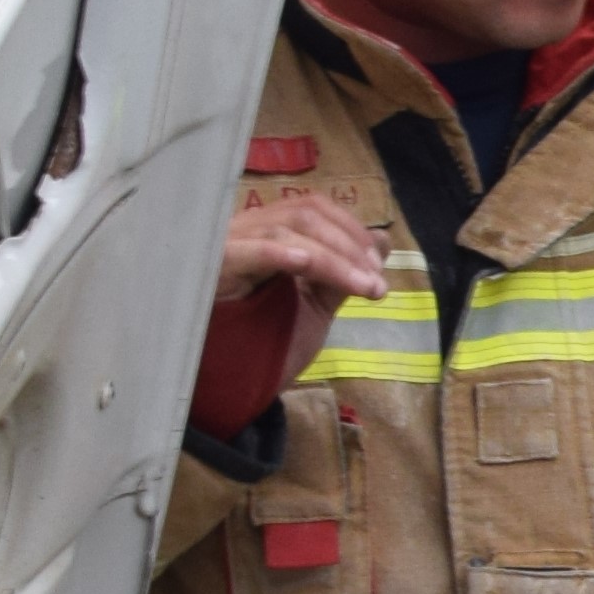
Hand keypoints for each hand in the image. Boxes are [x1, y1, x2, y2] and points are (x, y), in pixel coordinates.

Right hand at [219, 190, 389, 390]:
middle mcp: (245, 232)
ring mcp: (226, 247)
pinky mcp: (211, 270)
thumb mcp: (315, 305)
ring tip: (363, 286)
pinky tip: (306, 264)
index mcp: (268, 234)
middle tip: (376, 281)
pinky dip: (279, 253)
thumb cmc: (266, 344)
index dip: (351, 229)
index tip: (378, 265)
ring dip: (333, 258)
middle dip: (348, 245)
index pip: (311, 208)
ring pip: (285, 231)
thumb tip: (383, 240)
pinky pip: (246, 251)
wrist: (233, 386)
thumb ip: (344, 272)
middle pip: (303, 215)